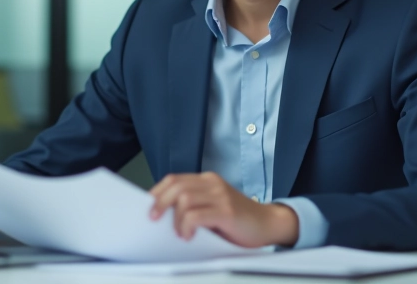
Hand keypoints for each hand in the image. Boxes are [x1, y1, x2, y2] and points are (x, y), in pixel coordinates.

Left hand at [148, 172, 297, 247]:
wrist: (269, 224)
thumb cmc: (238, 221)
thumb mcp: (212, 208)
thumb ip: (193, 206)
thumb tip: (162, 216)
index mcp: (207, 181)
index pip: (174, 179)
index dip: (157, 192)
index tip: (147, 207)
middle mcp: (213, 184)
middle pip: (175, 185)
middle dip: (160, 203)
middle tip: (153, 219)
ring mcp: (221, 195)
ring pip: (184, 198)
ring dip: (175, 218)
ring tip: (179, 233)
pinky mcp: (227, 211)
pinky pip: (197, 215)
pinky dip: (187, 226)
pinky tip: (189, 236)